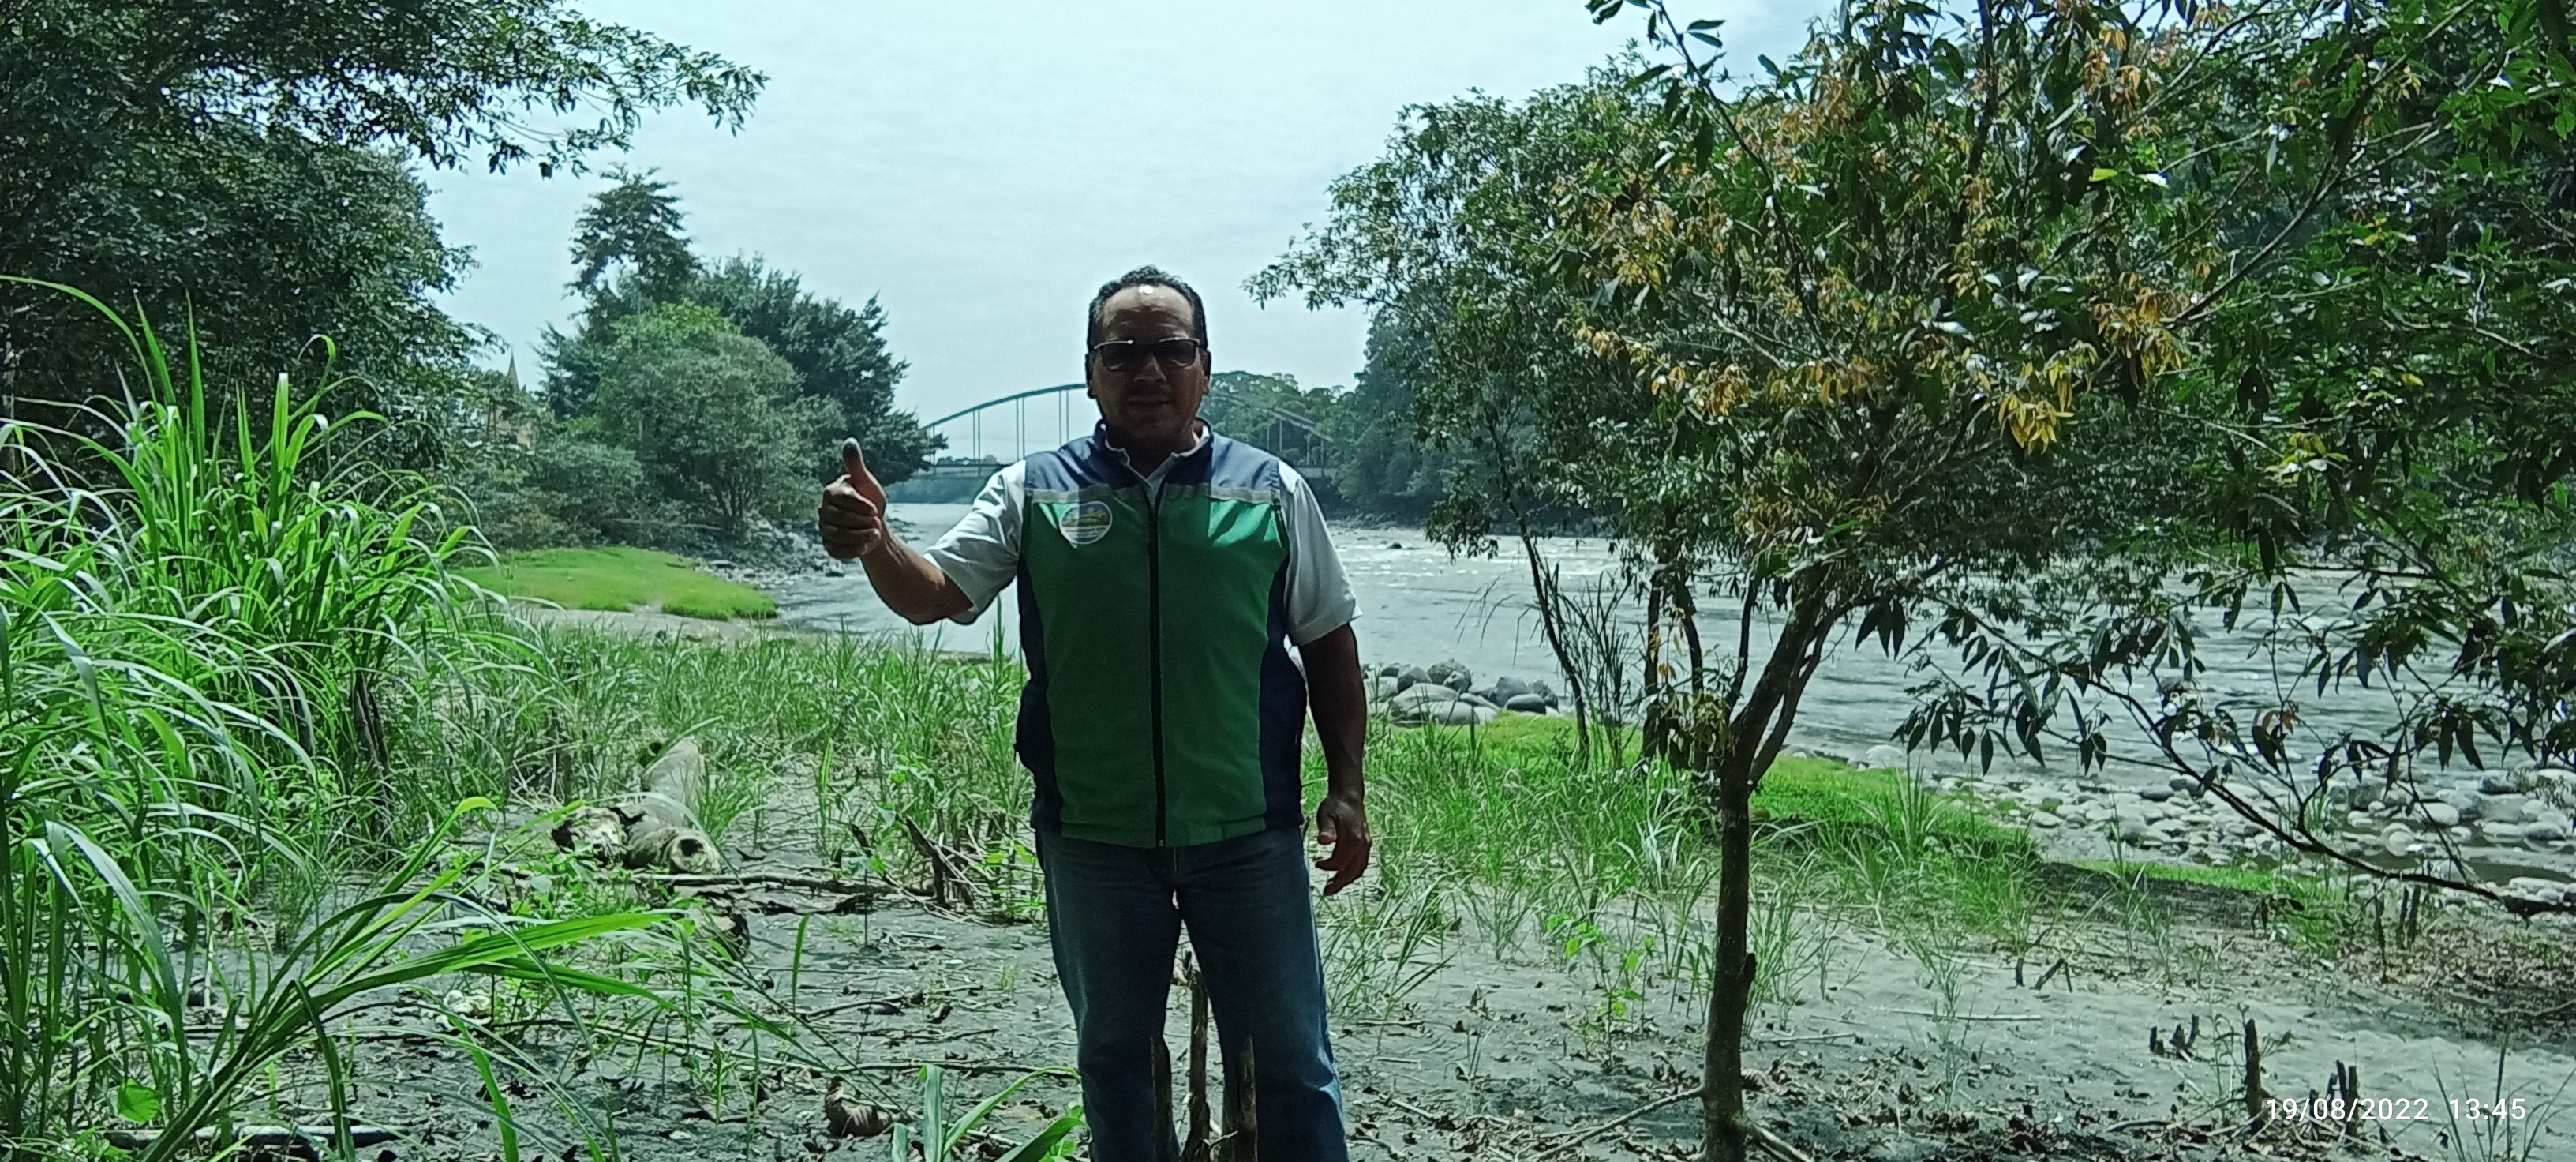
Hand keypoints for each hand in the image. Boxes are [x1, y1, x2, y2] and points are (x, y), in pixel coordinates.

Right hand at [818, 438, 888, 559]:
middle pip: (839, 518)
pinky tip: (867, 546)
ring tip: (875, 534)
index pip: (843, 498)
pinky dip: (853, 550)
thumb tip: (850, 441)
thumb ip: (856, 465)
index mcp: (831, 492)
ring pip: (837, 535)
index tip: (875, 509)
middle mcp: (823, 510)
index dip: (861, 505)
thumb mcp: (866, 481)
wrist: (872, 524)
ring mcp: (824, 528)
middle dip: (861, 522)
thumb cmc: (869, 499)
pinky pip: (836, 551)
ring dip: (859, 536)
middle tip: (877, 522)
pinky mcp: (828, 545)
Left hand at [1313, 788, 1370, 895]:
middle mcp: (1362, 844)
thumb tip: (1323, 841)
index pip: (1340, 862)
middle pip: (1352, 870)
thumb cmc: (1335, 806)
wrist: (1349, 797)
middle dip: (1339, 882)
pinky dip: (1353, 872)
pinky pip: (1361, 863)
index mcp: (1352, 839)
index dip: (1328, 866)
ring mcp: (1366, 844)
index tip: (1317, 863)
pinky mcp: (1366, 844)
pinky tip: (1343, 874)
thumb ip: (1326, 828)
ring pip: (1359, 868)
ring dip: (1346, 879)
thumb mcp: (1325, 814)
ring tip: (1333, 886)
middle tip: (1326, 891)